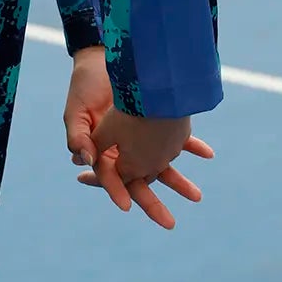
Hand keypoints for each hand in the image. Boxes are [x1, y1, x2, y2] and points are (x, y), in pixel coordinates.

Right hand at [64, 46, 213, 228]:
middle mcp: (122, 150)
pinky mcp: (154, 122)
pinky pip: (177, 139)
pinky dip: (191, 146)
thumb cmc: (85, 85)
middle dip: (153, 202)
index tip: (127, 207)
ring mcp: (140, 137)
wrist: (103, 57)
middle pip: (139, 180)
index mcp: (101, 152)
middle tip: (170, 223)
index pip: (110, 179)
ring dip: (178, 180)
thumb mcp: (74, 111)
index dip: (116, 192)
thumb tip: (83, 161)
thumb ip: (77, 135)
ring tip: (197, 196)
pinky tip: (207, 154)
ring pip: (161, 166)